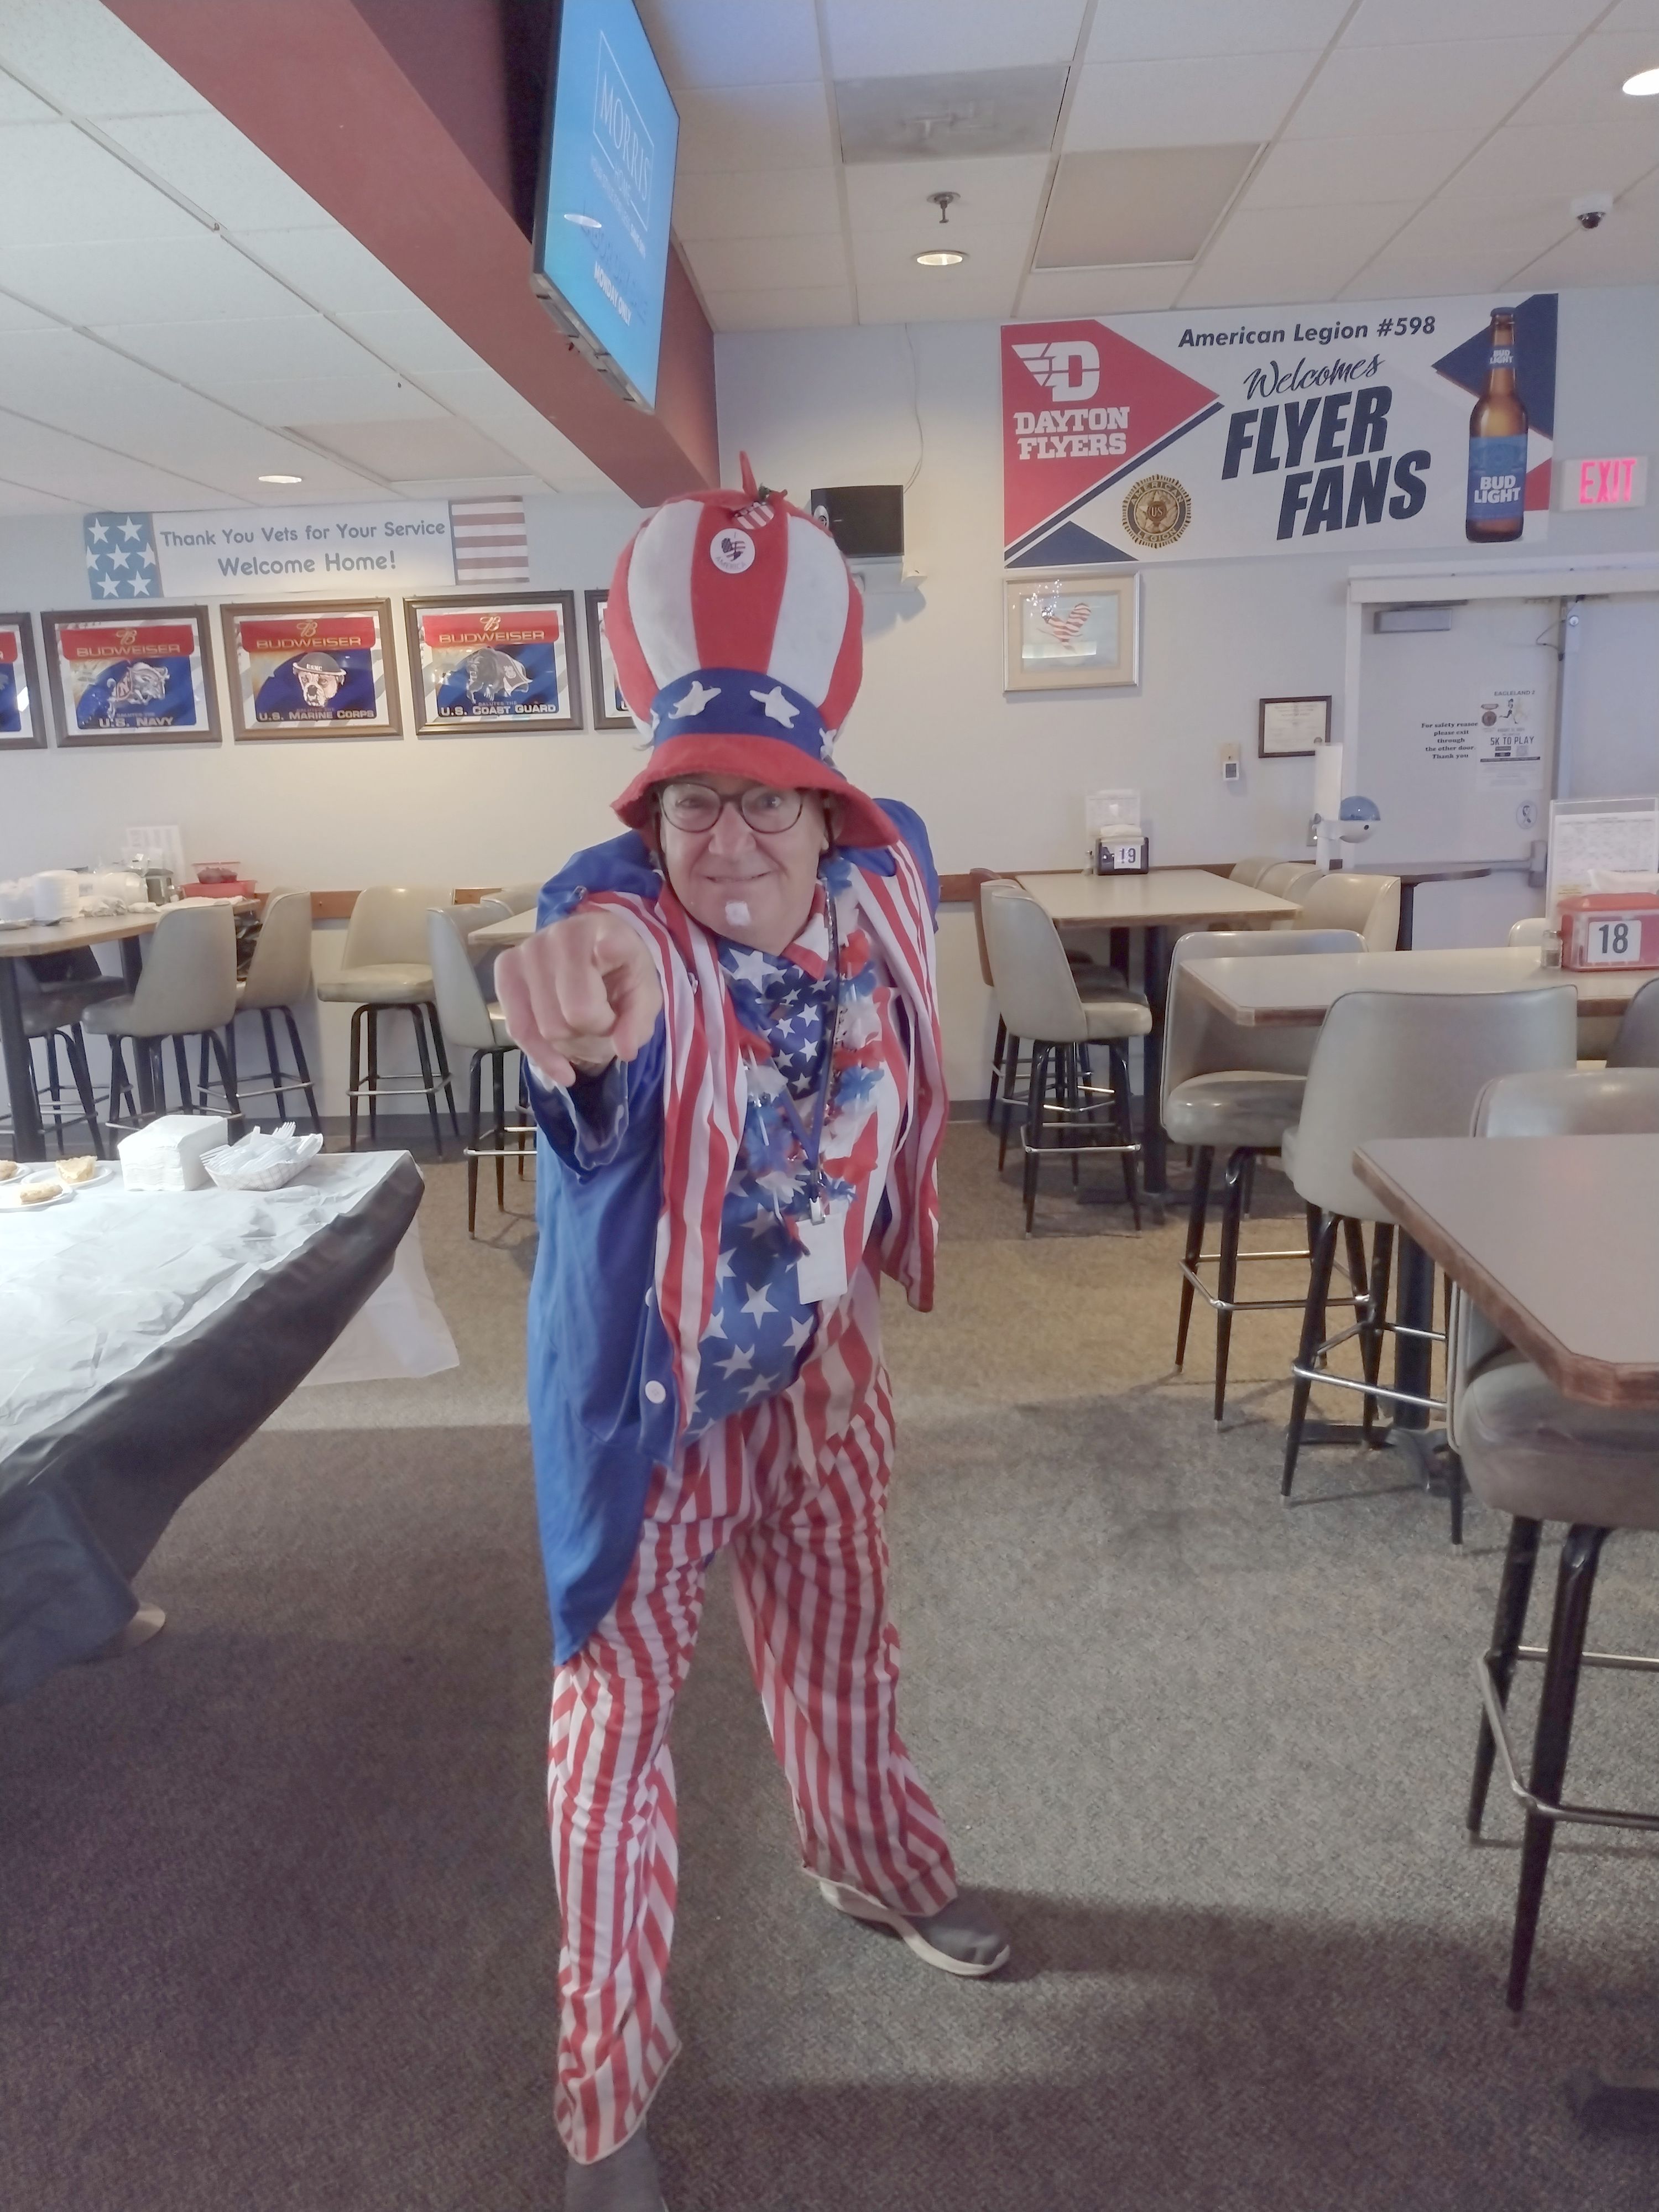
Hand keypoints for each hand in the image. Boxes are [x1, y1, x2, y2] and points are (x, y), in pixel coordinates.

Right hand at [494, 909, 662, 1086]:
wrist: (591, 953)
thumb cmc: (621, 974)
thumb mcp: (644, 996)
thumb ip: (638, 1021)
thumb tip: (625, 1052)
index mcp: (608, 932)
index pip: (610, 944)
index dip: (610, 949)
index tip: (609, 950)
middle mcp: (564, 934)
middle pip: (577, 1012)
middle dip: (596, 1029)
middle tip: (603, 1019)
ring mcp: (529, 948)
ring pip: (548, 1026)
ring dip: (570, 1040)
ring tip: (581, 1023)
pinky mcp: (505, 967)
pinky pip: (518, 1027)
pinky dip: (542, 1056)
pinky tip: (561, 1069)